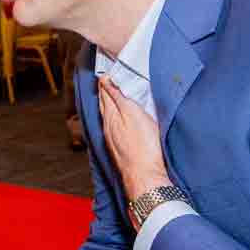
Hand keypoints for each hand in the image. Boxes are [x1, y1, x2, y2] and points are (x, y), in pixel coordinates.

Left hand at [97, 77, 170, 211]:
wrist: (144, 177)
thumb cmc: (142, 147)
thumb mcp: (132, 114)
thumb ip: (118, 97)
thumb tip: (105, 81)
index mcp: (111, 116)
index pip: (105, 94)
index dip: (105, 82)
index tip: (106, 72)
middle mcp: (108, 127)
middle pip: (105, 105)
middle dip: (105, 92)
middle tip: (107, 80)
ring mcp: (113, 139)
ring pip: (109, 117)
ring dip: (109, 104)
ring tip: (112, 96)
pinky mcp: (120, 149)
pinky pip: (114, 128)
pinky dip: (114, 118)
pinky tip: (118, 120)